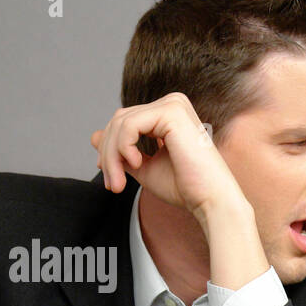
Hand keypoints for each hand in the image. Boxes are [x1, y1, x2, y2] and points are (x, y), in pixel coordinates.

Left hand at [91, 92, 247, 218]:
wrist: (211, 201)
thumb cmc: (186, 188)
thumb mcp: (145, 167)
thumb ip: (121, 151)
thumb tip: (94, 136)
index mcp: (169, 115)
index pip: (125, 121)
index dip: (109, 147)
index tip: (110, 176)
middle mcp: (172, 104)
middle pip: (119, 119)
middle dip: (108, 153)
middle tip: (112, 184)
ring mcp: (173, 105)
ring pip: (121, 123)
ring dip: (112, 155)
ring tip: (119, 182)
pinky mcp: (171, 112)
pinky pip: (129, 125)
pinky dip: (123, 147)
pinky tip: (136, 163)